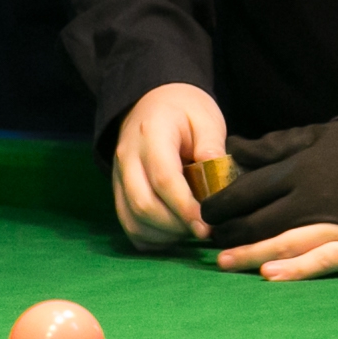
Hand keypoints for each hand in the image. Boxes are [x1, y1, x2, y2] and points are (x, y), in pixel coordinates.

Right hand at [110, 82, 227, 249]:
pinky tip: (173, 232)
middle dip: (175, 226)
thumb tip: (218, 185)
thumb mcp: (206, 118)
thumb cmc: (185, 110)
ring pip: (133, 220)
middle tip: (203, 229)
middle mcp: (127, 157)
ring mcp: (118, 176)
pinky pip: (129, 224)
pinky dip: (151, 237)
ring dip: (163, 235)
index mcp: (150, 134)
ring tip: (190, 229)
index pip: (164, 179)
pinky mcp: (118, 191)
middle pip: (143, 204)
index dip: (185, 208)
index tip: (207, 226)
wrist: (154, 101)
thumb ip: (212, 149)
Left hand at [200, 121, 337, 281]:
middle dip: (231, 232)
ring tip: (224, 262)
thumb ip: (275, 146)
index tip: (207, 212)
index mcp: (301, 168)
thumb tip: (235, 148)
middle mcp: (312, 198)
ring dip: (251, 254)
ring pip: (283, 243)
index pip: (250, 189)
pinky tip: (269, 276)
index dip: (224, 203)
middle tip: (211, 240)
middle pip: (260, 220)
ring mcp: (333, 223)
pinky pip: (320, 261)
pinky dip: (295, 270)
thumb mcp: (317, 136)